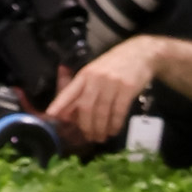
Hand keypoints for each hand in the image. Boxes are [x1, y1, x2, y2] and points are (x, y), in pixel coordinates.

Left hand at [44, 35, 159, 142]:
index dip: (59, 104)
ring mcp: (112, 83)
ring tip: (101, 137)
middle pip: (86, 107)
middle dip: (86, 126)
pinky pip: (118, 112)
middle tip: (89, 137)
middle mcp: (96, 78)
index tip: (51, 115)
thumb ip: (83, 90)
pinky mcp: (127, 89)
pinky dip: (115, 124)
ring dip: (101, 128)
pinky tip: (114, 131)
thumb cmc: (115, 65)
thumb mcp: (96, 73)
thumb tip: (70, 112)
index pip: (69, 91)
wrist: (140, 54)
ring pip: (102, 112)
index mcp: (85, 74)